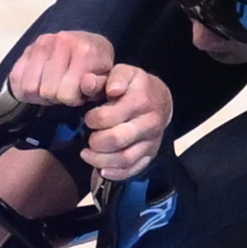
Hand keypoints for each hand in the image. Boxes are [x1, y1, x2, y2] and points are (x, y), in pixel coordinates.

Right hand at [1, 29, 116, 109]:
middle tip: (63, 91)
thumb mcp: (106, 78)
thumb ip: (98, 85)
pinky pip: (15, 77)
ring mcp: (41, 43)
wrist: (87, 42)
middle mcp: (61, 42)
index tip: (77, 94)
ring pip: (29, 87)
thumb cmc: (96, 66)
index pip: (66, 93)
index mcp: (84, 51)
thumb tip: (87, 83)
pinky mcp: (27, 47)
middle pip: (47, 92)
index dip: (72, 100)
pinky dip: (24, 88)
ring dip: (39, 94)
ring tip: (51, 88)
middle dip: (56, 97)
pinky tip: (38, 85)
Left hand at [3, 30, 169, 182]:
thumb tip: (87, 82)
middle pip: (116, 140)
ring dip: (100, 160)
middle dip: (95, 141)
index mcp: (140, 98)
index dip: (92, 119)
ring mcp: (152, 140)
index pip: (109, 117)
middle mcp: (150, 121)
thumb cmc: (133, 86)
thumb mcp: (120, 74)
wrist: (159, 99)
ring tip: (87, 153)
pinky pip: (133, 170)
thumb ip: (101, 78)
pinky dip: (115, 173)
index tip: (89, 116)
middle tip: (88, 136)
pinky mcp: (151, 154)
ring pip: (124, 159)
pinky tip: (101, 169)